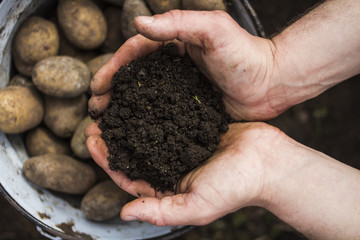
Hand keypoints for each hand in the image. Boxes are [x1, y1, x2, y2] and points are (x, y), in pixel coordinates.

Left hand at [86, 122, 283, 224]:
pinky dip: (153, 109)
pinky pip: (169, 117)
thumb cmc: (236, 187)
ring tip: (112, 105)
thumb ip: (161, 211)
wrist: (269, 161)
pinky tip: (141, 97)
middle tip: (95, 121)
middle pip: (135, 152)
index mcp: (169, 187)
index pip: (129, 177)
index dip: (108, 161)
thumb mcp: (197, 206)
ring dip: (130, 120)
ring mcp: (183, 144)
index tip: (91, 142)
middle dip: (113, 138)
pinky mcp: (195, 126)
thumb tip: (124, 214)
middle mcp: (173, 165)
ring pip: (149, 132)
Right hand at [89, 10, 285, 120]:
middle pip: (134, 78)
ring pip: (144, 98)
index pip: (135, 53)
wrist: (272, 83)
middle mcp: (173, 66)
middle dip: (112, 92)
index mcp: (174, 44)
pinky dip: (144, 123)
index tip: (97, 85)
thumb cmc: (246, 54)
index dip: (113, 68)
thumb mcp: (214, 30)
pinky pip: (161, 115)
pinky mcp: (188, 109)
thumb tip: (138, 23)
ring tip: (106, 124)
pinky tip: (133, 135)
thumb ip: (178, 23)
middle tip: (95, 109)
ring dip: (123, 110)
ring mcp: (179, 89)